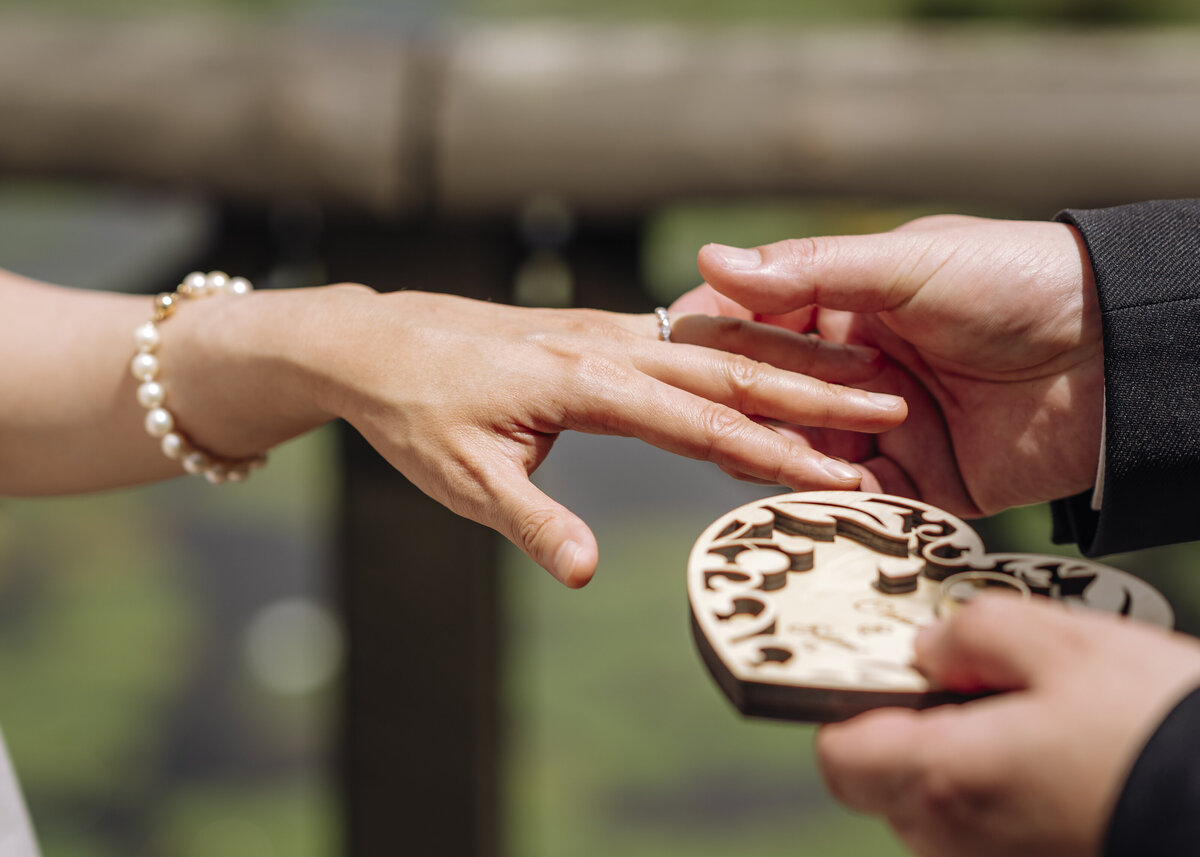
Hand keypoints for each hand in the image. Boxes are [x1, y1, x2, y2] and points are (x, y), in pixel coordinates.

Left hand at [168, 288, 905, 586]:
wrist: (374, 340)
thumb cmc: (416, 411)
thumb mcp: (464, 477)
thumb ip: (531, 521)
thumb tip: (588, 573)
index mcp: (584, 381)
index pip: (701, 422)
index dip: (776, 453)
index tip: (841, 475)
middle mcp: (607, 346)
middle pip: (730, 368)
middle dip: (816, 391)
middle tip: (893, 407)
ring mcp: (604, 332)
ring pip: (716, 345)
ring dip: (791, 361)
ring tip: (862, 375)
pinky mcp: (596, 333)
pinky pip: (685, 340)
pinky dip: (742, 351)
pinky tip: (775, 359)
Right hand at [671, 215, 1104, 515]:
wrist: (1120, 354)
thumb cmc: (1018, 280)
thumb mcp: (908, 263)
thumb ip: (811, 270)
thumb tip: (709, 259)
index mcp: (845, 308)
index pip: (754, 328)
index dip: (713, 345)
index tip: (673, 362)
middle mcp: (853, 371)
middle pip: (769, 401)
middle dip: (745, 413)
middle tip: (722, 424)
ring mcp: (883, 431)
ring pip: (803, 457)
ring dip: (784, 462)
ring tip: (772, 464)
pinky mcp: (920, 484)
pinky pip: (860, 502)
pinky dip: (834, 503)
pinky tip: (819, 497)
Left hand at [816, 596, 1199, 856]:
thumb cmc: (1159, 731)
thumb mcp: (1063, 643)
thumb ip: (971, 632)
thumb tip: (929, 646)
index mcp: (944, 778)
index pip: (837, 753)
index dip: (850, 703)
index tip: (885, 667)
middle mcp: (957, 838)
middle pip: (886, 778)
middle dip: (915, 724)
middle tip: (975, 679)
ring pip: (939, 802)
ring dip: (964, 755)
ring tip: (1034, 713)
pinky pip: (989, 826)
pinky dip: (1004, 788)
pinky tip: (1059, 754)